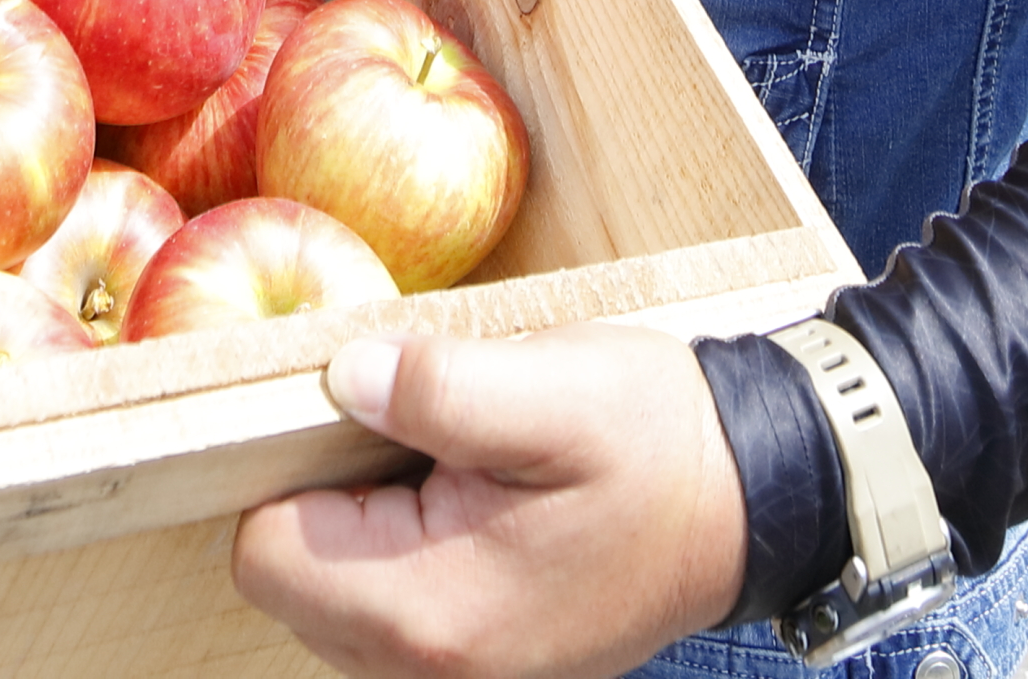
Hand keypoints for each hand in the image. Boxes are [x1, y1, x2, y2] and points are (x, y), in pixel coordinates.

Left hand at [232, 326, 744, 678]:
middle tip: (401, 427)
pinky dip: (401, 547)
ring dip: (361, 521)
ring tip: (440, 459)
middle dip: (321, 495)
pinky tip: (461, 494)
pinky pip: (391, 608)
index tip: (346, 409)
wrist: (761, 500)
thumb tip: (340, 378)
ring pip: (334, 596)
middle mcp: (435, 667)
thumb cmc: (662, 442)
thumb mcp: (555, 390)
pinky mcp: (485, 658)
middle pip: (290, 580)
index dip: (283, 467)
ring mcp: (463, 672)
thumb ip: (437, 388)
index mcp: (433, 610)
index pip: (267, 551)